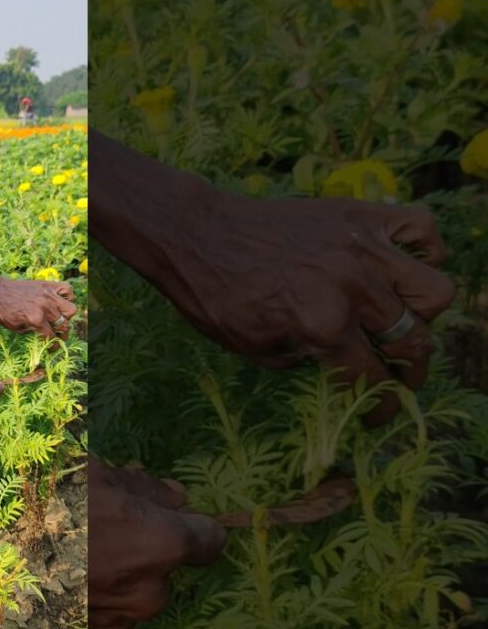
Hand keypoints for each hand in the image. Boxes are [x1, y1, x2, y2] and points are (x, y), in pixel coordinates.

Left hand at [0, 278, 78, 339]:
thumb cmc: (2, 311)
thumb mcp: (15, 328)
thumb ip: (32, 332)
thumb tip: (46, 337)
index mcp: (35, 319)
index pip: (51, 337)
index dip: (53, 346)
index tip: (53, 348)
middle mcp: (45, 307)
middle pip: (64, 325)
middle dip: (62, 334)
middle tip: (57, 335)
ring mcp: (48, 295)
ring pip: (70, 309)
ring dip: (66, 316)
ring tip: (59, 318)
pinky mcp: (48, 285)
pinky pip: (67, 290)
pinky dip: (67, 297)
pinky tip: (59, 303)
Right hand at [90, 459, 226, 628]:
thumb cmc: (46, 501)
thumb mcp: (98, 475)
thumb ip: (146, 489)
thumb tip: (177, 498)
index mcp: (163, 544)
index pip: (211, 539)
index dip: (197, 523)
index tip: (179, 514)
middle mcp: (152, 588)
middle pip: (169, 562)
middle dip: (150, 542)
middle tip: (111, 519)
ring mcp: (124, 614)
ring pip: (142, 587)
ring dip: (126, 568)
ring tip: (83, 543)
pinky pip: (117, 607)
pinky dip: (105, 589)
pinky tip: (75, 567)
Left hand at [140, 192, 451, 424]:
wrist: (196, 234)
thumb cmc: (214, 295)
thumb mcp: (252, 349)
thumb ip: (306, 360)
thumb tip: (343, 367)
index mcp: (321, 324)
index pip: (372, 378)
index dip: (380, 407)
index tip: (379, 415)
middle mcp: (351, 286)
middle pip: (414, 340)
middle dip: (408, 370)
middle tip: (396, 375)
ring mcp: (361, 245)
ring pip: (433, 290)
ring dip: (420, 314)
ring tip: (397, 320)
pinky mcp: (359, 214)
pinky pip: (423, 229)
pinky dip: (422, 250)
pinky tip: (398, 268)